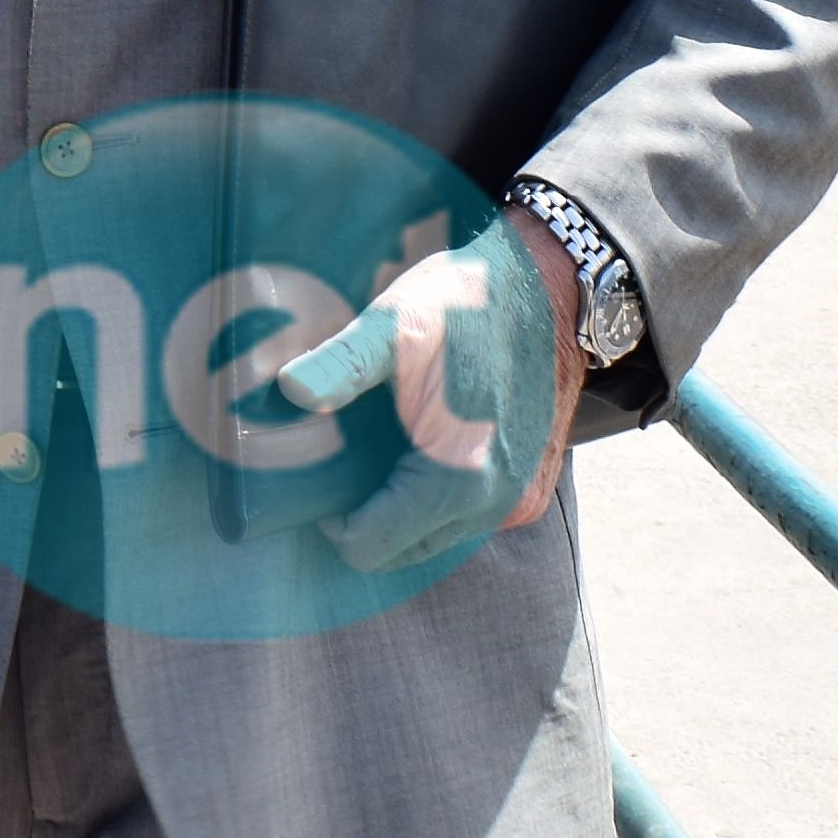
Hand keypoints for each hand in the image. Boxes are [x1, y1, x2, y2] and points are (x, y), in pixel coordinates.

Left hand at [265, 215, 579, 573]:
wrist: (548, 286)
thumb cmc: (468, 304)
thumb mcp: (394, 324)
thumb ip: (341, 365)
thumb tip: (289, 389)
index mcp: (456, 480)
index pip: (371, 548)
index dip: (334, 521)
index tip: (325, 476)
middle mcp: (495, 505)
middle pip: (403, 551)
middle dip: (368, 517)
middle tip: (351, 461)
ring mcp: (519, 499)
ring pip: (437, 537)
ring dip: (404, 508)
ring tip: (388, 450)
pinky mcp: (533, 487)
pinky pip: (468, 518)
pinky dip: (439, 498)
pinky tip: (427, 447)